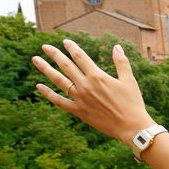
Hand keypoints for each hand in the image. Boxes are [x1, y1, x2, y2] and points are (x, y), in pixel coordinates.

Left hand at [31, 40, 157, 142]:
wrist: (131, 127)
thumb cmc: (133, 103)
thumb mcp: (129, 80)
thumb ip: (121, 62)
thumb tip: (116, 46)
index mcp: (97, 76)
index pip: (80, 57)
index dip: (72, 47)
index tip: (65, 41)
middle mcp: (85, 85)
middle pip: (65, 65)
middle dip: (54, 54)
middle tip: (45, 46)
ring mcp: (80, 99)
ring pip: (58, 80)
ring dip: (45, 69)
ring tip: (35, 60)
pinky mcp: (78, 111)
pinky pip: (59, 101)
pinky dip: (48, 94)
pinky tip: (39, 86)